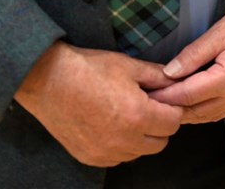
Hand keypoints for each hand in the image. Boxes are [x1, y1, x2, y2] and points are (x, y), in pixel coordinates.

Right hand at [15, 41, 182, 166]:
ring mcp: (105, 152)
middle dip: (159, 125)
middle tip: (147, 106)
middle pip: (160, 142)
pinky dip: (120, 146)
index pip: (174, 122)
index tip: (163, 99)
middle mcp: (124, 140)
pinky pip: (117, 158)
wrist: (48, 80)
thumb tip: (176, 80)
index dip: (172, 108)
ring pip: (139, 152)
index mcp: (138, 116)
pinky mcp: (90, 157)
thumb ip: (157, 76)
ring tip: (126, 115)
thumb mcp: (128, 66)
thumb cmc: (88, 70)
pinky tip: (110, 125)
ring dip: (140, 138)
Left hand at [149, 0, 224, 122]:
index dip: (164, 95)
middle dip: (169, 108)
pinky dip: (198, 111)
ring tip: (162, 104)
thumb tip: (170, 71)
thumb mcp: (221, 30)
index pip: (188, 94)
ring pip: (205, 116)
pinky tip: (186, 104)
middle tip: (146, 101)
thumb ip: (194, 53)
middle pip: (195, 111)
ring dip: (183, 113)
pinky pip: (217, 112)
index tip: (145, 92)